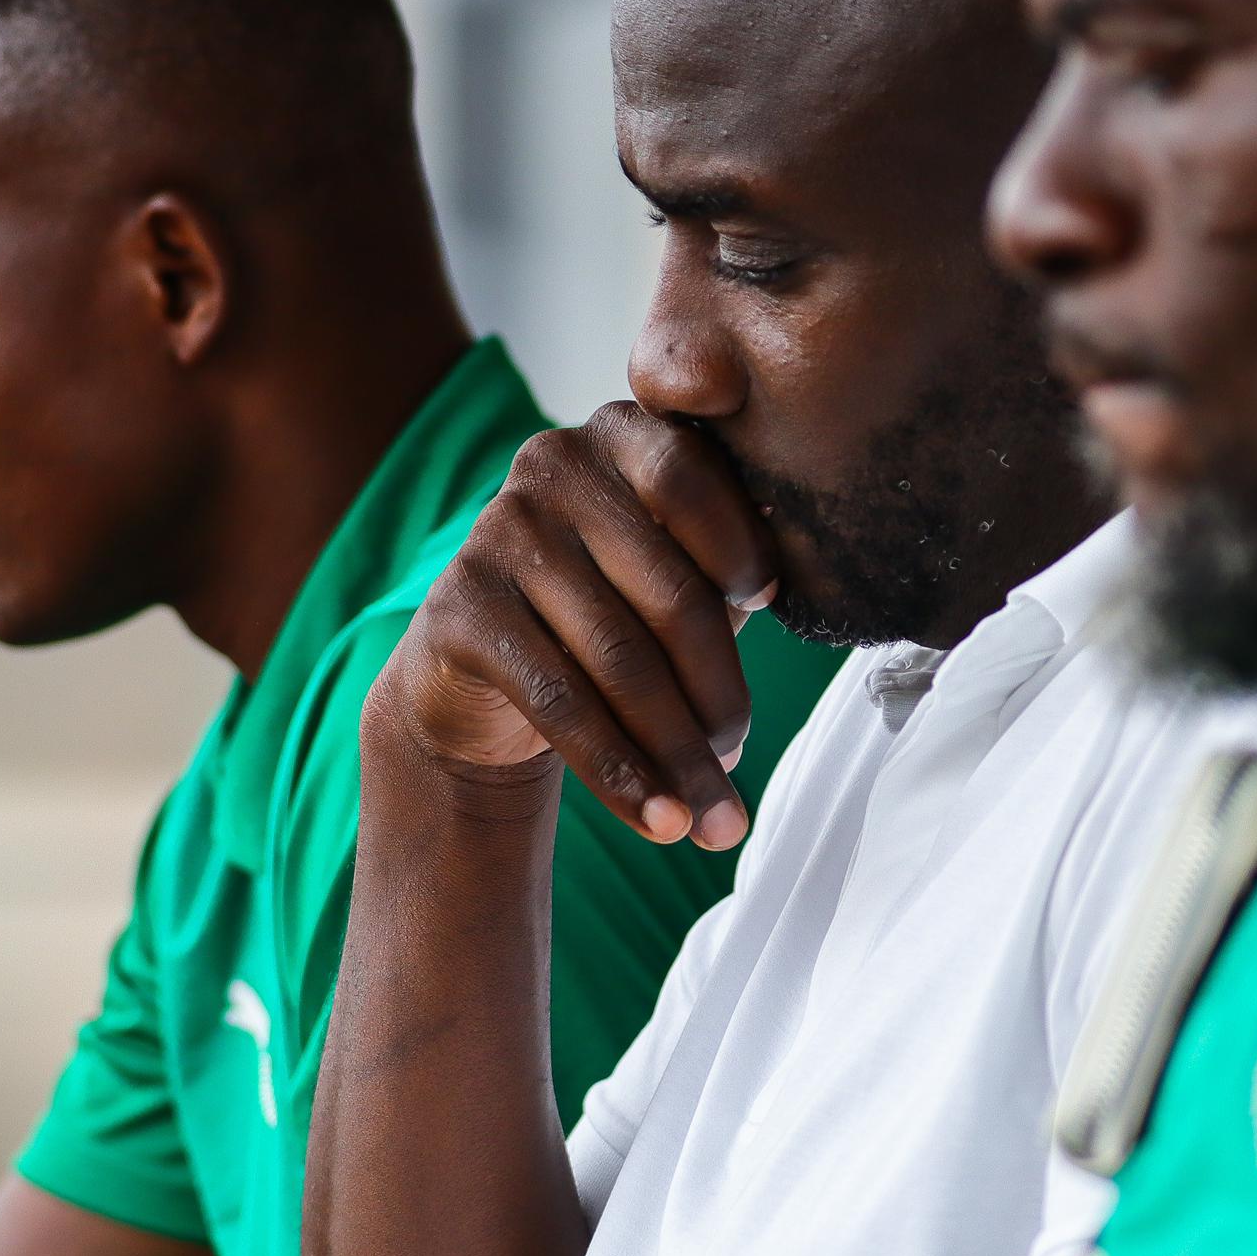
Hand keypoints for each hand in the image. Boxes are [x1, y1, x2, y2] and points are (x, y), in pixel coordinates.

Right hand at [374, 404, 778, 849]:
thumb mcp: (676, 574)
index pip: (692, 479)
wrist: (482, 678)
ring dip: (676, 753)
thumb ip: (730, 566)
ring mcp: (498, 532)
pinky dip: (615, 770)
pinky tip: (655, 819)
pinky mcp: (459, 607)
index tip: (772, 603)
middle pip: (666, 590)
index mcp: (620, 436)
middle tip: (742, 761)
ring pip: (617, 658)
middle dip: (718, 695)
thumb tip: (798, 589)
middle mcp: (552, 466)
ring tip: (714, 819)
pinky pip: (557, 699)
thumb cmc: (609, 613)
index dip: (740, 545)